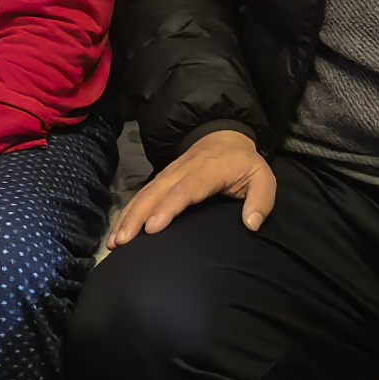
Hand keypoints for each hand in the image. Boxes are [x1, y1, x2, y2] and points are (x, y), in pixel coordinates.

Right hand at [103, 128, 275, 252]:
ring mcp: (167, 174)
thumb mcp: (263, 177)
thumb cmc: (244, 164)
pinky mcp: (160, 180)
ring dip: (127, 217)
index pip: (185, 190)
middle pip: (155, 193)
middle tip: (123, 242)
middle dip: (137, 217)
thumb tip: (251, 224)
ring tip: (115, 242)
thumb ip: (261, 200)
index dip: (168, 208)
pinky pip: (140, 196)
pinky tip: (117, 233)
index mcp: (207, 171)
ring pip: (143, 195)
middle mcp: (181, 171)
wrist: (224, 137)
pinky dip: (127, 214)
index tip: (153, 228)